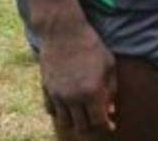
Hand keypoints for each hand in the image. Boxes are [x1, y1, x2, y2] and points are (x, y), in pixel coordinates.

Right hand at [39, 18, 116, 133]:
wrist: (64, 31)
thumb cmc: (91, 44)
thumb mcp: (108, 63)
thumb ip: (111, 89)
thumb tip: (110, 110)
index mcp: (92, 91)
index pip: (99, 121)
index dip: (106, 126)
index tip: (111, 125)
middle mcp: (73, 98)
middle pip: (82, 127)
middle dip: (92, 126)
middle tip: (98, 119)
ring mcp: (58, 95)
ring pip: (65, 123)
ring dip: (75, 121)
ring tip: (83, 114)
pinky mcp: (46, 90)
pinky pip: (52, 111)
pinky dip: (60, 112)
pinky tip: (68, 105)